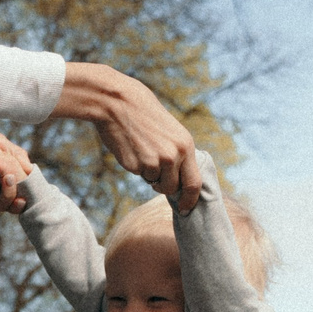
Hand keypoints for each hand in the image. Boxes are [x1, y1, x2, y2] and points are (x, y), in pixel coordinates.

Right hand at [53, 63, 202, 209]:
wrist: (118, 102)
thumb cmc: (143, 114)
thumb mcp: (170, 131)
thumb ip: (177, 152)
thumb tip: (178, 178)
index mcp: (186, 145)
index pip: (194, 182)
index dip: (190, 199)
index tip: (185, 209)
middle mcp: (173, 156)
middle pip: (172, 187)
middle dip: (164, 186)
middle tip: (155, 173)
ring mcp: (154, 162)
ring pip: (154, 183)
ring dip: (149, 174)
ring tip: (142, 150)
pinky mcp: (135, 165)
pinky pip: (139, 175)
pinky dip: (135, 167)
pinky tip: (131, 147)